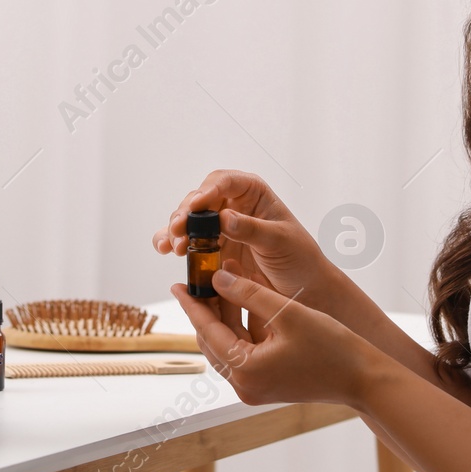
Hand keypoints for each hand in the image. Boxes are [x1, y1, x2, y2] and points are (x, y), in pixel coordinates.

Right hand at [153, 169, 336, 333]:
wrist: (305, 290)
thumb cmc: (301, 258)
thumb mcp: (280, 241)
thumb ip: (252, 229)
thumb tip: (224, 217)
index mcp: (253, 193)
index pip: (225, 181)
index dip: (207, 190)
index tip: (196, 206)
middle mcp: (234, 205)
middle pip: (201, 199)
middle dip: (186, 212)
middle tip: (178, 229)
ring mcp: (221, 228)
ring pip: (190, 219)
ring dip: (176, 229)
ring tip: (170, 245)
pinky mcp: (213, 249)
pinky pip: (189, 241)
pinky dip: (175, 243)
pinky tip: (166, 249)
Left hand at [172, 260, 375, 407]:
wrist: (364, 379)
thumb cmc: (332, 346)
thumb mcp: (287, 312)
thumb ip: (248, 293)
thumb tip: (217, 278)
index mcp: (246, 371)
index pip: (208, 331)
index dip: (192, 304)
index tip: (177, 284)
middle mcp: (245, 386)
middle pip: (213, 341)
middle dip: (207, 308)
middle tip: (200, 278)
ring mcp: (254, 388)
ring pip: (227, 345)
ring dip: (225, 316)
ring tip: (223, 283)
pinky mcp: (266, 385)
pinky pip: (243, 353)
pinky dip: (241, 329)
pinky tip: (244, 302)